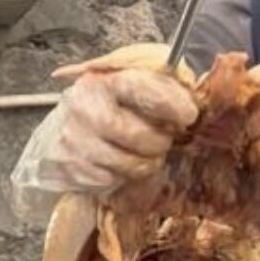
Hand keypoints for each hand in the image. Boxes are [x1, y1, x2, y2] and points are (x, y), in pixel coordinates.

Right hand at [13, 67, 198, 195]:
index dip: (172, 104)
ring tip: (145, 153)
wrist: (62, 127)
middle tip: (164, 139)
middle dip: (160, 141)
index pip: (141, 89)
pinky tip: (120, 162)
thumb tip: (197, 95)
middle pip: (138, 135)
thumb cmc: (109, 104)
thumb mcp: (133, 82)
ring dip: (146, 163)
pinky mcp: (70, 167)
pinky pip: (111, 180)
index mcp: (104, 80)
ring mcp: (74, 139)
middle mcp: (84, 107)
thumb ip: (162, 85)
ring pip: (129, 164)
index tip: (188, 115)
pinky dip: (123, 176)